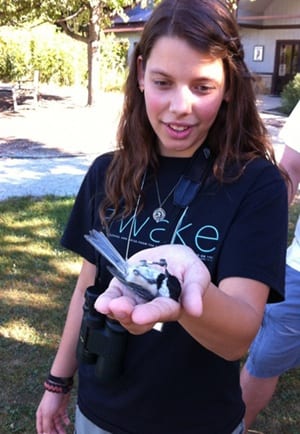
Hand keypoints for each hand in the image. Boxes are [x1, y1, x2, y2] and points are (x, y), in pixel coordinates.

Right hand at [36, 391, 70, 433]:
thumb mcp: (47, 414)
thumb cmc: (51, 399)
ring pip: (57, 424)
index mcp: (41, 416)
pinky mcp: (62, 408)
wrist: (60, 387)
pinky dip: (66, 421)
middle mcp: (47, 414)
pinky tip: (68, 423)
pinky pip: (63, 417)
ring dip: (61, 429)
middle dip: (54, 433)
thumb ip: (46, 425)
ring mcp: (55, 411)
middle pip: (50, 427)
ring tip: (65, 433)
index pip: (41, 429)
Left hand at [94, 244, 209, 333]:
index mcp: (172, 305)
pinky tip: (101, 303)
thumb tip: (195, 310)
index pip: (161, 311)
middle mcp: (151, 307)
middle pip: (139, 318)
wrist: (170, 259)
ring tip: (107, 305)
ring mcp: (135, 300)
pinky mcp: (122, 290)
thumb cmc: (186, 267)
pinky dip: (105, 302)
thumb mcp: (196, 272)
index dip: (151, 314)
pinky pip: (112, 298)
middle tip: (120, 308)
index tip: (139, 316)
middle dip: (128, 315)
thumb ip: (195, 289)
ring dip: (114, 311)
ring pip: (123, 314)